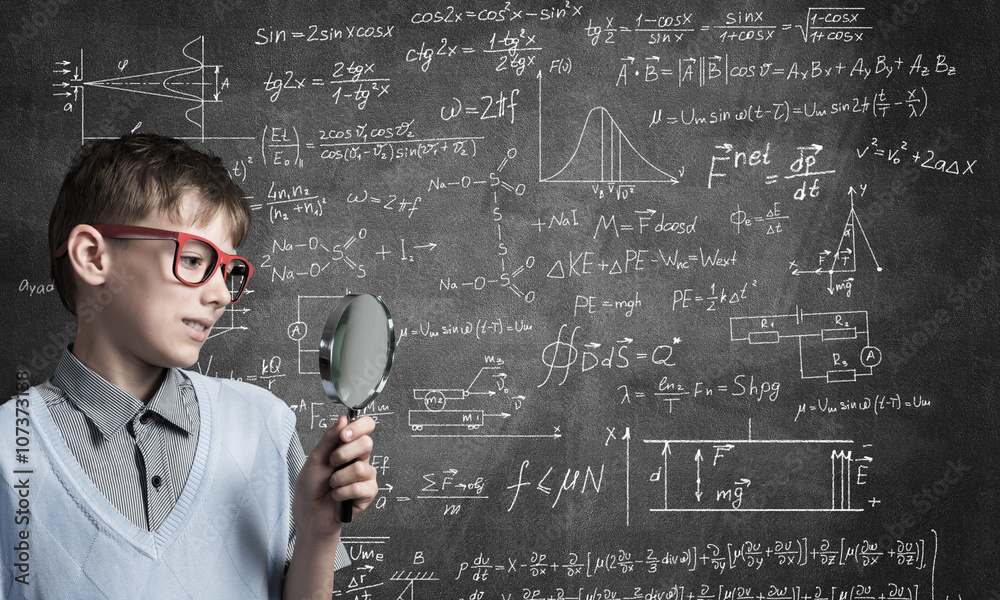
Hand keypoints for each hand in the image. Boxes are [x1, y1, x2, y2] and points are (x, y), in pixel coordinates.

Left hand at [293, 415, 377, 539]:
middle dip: (344, 454)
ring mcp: (366, 476)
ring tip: (332, 485)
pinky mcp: (368, 493)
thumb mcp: (315, 458)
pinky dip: (342, 493)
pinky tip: (337, 496)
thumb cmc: (311, 486)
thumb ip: (329, 438)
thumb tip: (343, 418)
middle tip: (332, 463)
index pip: (366, 427)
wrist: (309, 513)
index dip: (359, 427)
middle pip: (367, 444)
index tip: (344, 435)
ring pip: (360, 468)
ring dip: (339, 478)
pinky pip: (359, 488)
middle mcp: (360, 459)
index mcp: (349, 446)